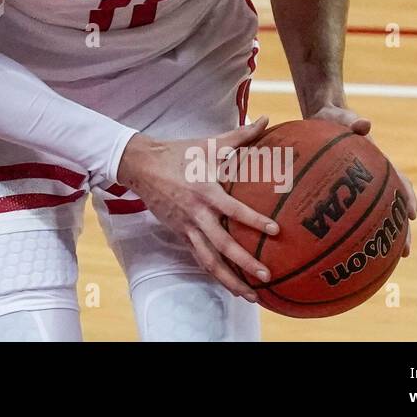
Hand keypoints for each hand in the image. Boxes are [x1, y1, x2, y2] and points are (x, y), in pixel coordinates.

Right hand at [116, 117, 280, 301]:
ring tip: (250, 295)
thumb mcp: (209, 143)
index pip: (233, 210)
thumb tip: (266, 121)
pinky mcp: (179, 233)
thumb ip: (240, 136)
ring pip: (209, 260)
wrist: (141, 166)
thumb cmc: (179, 153)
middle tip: (266, 276)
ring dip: (230, 279)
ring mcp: (186, 227)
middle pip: (222, 245)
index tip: (275, 230)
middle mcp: (197, 213)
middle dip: (244, 263)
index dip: (253, 221)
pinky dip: (214, 273)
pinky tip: (229, 286)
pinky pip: (199, 257)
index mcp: (205, 191)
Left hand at [312, 103, 416, 256]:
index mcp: (378, 163)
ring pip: (375, 217)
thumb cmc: (335, 119)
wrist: (323, 118)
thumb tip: (364, 123)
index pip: (399, 183)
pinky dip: (351, 231)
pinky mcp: (342, 192)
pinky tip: (343, 250)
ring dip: (381, 238)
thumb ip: (354, 121)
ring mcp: (359, 188)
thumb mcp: (342, 118)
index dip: (408, 198)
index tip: (412, 214)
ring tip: (382, 262)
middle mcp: (374, 179)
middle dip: (401, 231)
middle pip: (394, 209)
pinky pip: (349, 214)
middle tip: (404, 252)